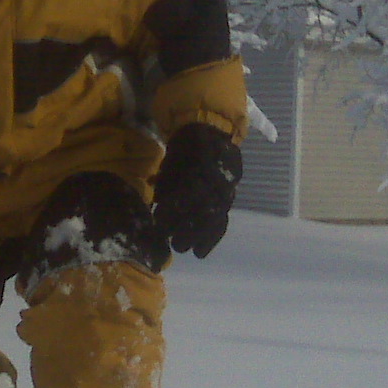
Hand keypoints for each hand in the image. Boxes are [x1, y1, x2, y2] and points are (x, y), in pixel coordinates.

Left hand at [151, 123, 240, 257]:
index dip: (175, 206)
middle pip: (204, 207)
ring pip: (215, 218)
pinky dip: (212, 238)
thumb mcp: (172, 157)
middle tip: (172, 243)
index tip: (159, 220)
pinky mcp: (230, 200)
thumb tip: (157, 202)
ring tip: (185, 251)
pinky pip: (223, 221)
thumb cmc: (185, 147)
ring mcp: (227, 190)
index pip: (191, 190)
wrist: (213, 134)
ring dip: (199, 237)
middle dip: (187, 227)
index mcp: (204, 165)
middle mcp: (220, 179)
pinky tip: (201, 253)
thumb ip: (167, 179)